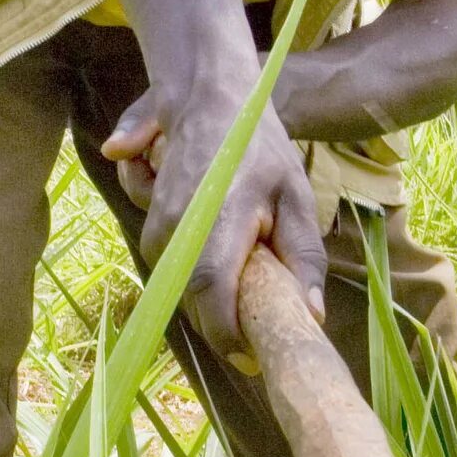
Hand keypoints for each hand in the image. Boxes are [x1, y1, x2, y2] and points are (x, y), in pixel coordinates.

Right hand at [101, 79, 324, 353]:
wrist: (207, 97)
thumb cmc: (260, 148)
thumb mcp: (296, 197)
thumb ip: (304, 258)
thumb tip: (311, 316)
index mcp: (217, 224)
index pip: (211, 302)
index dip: (229, 339)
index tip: (254, 358)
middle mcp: (176, 229)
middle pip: (191, 302)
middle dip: (223, 321)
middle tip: (258, 319)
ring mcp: (155, 224)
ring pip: (176, 286)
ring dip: (207, 294)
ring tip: (240, 270)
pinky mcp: (146, 221)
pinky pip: (166, 266)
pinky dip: (188, 270)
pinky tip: (212, 243)